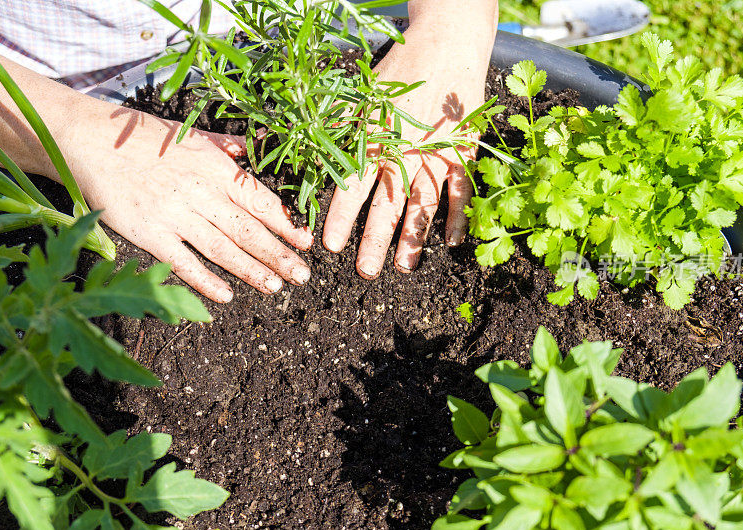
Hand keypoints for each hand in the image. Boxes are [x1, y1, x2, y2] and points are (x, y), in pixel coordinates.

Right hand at [66, 109, 312, 302]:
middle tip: (303, 275)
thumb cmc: (145, 137)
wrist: (89, 140)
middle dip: (279, 254)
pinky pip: (183, 263)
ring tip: (276, 287)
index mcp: (215, 168)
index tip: (306, 242)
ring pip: (222, 249)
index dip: (286, 224)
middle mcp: (200, 193)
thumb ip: (228, 147)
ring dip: (252, 270)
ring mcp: (175, 215)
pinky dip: (206, 282)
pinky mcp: (148, 234)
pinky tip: (227, 295)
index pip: (260, 201)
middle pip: (248, 230)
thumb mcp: (193, 134)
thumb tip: (257, 149)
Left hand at [321, 20, 494, 278]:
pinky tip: (453, 241)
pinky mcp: (463, 151)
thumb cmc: (396, 72)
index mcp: (374, 139)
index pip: (353, 186)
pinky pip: (461, 189)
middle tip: (364, 272)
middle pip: (386, 204)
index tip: (332, 245)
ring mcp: (436, 154)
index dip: (341, 216)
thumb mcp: (356, 95)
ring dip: (413, 237)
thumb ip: (328, 124)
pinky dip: (458, 215)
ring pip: (423, 204)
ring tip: (405, 267)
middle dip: (374, 240)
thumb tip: (279, 141)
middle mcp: (404, 152)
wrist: (446, 43)